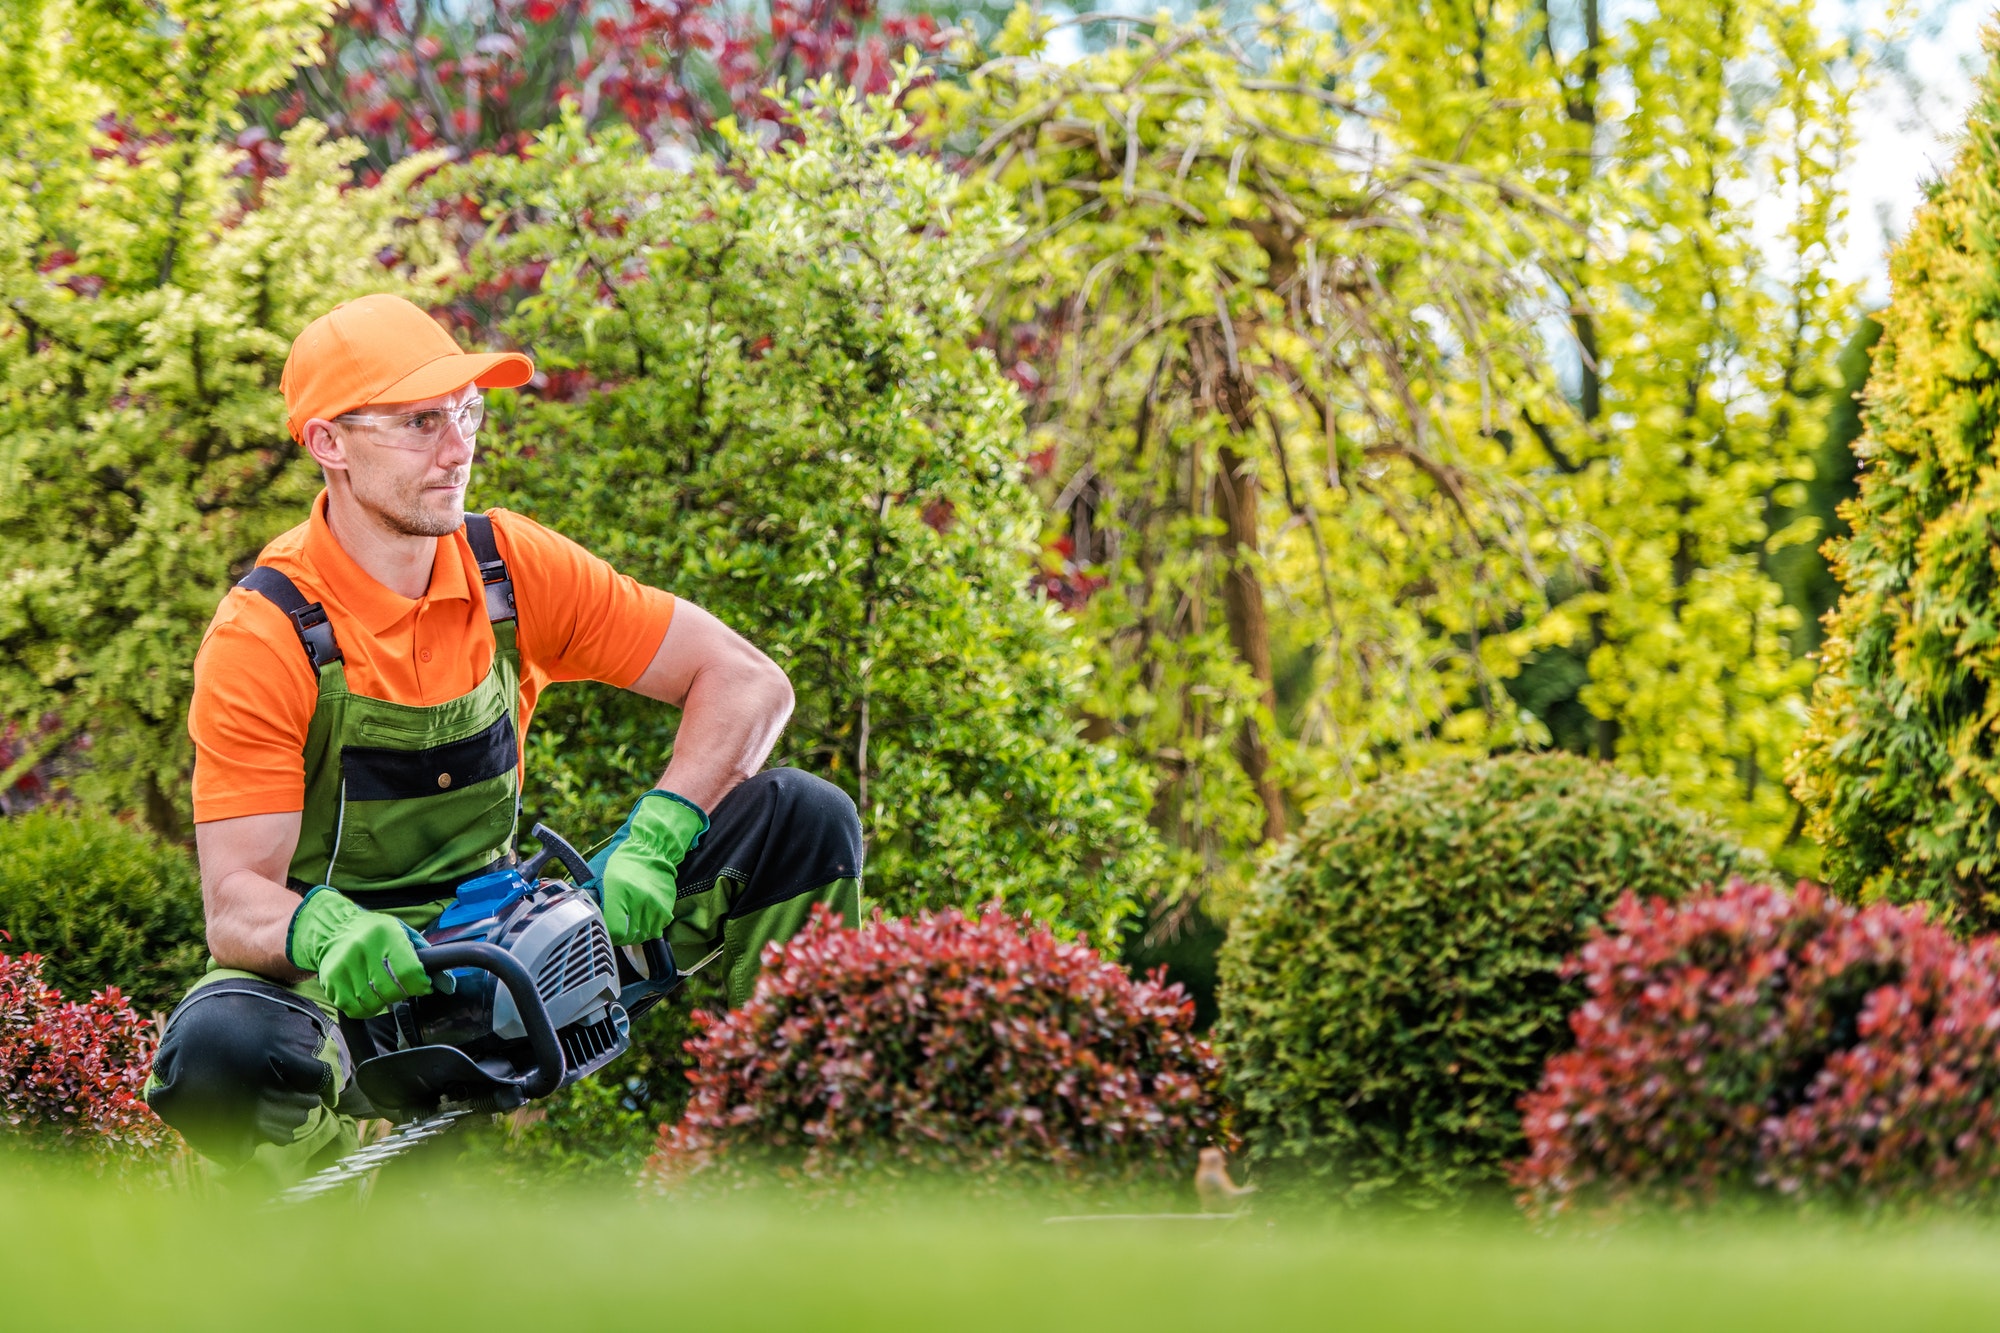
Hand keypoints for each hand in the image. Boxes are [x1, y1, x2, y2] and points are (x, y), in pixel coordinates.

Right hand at [287, 887, 432, 1017]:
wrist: (336, 928)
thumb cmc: (376, 933)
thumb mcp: (404, 934)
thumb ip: (427, 957)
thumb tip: (448, 986)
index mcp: (385, 934)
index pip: (408, 971)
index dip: (420, 984)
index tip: (423, 985)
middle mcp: (362, 949)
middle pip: (390, 991)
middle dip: (402, 994)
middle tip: (403, 987)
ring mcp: (343, 966)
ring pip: (371, 1003)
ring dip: (383, 1002)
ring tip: (384, 990)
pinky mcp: (330, 981)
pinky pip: (353, 1009)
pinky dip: (366, 1009)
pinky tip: (369, 996)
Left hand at [591, 790, 708, 945]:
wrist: (652, 849)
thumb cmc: (623, 862)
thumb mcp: (599, 875)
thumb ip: (589, 896)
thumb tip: (576, 912)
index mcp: (619, 891)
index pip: (615, 930)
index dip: (609, 934)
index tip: (607, 929)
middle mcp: (639, 900)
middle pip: (630, 936)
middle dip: (621, 936)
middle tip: (617, 926)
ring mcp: (655, 905)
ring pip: (644, 935)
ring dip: (636, 933)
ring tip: (630, 921)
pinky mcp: (666, 907)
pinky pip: (657, 929)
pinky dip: (649, 928)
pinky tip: (643, 917)